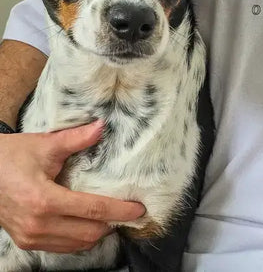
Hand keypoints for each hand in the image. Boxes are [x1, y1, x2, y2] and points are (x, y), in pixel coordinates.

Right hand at [0, 120, 144, 252]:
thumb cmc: (10, 157)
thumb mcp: (44, 145)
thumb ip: (76, 139)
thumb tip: (101, 127)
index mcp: (44, 200)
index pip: (92, 209)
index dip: (119, 210)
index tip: (138, 209)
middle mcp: (38, 224)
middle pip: (88, 232)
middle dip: (112, 224)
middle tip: (128, 212)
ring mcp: (31, 237)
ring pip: (77, 244)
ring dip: (97, 233)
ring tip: (112, 217)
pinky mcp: (26, 241)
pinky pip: (62, 246)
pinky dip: (80, 239)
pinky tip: (89, 224)